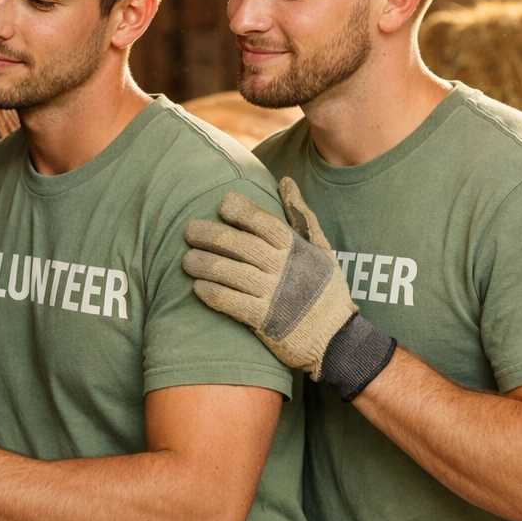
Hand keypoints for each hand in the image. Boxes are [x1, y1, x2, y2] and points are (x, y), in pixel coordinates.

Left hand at [182, 178, 395, 400]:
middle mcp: (282, 268)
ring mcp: (272, 294)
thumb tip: (285, 181)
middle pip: (239, 245)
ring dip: (203, 264)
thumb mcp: (321, 248)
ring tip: (186, 260)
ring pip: (229, 273)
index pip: (264, 222)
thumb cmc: (324, 290)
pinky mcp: (263, 320)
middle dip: (210, 235)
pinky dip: (211, 293)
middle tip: (189, 230)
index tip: (223, 204)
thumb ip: (301, 215)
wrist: (335, 339)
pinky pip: (230, 302)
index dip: (242, 210)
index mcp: (295, 248)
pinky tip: (198, 287)